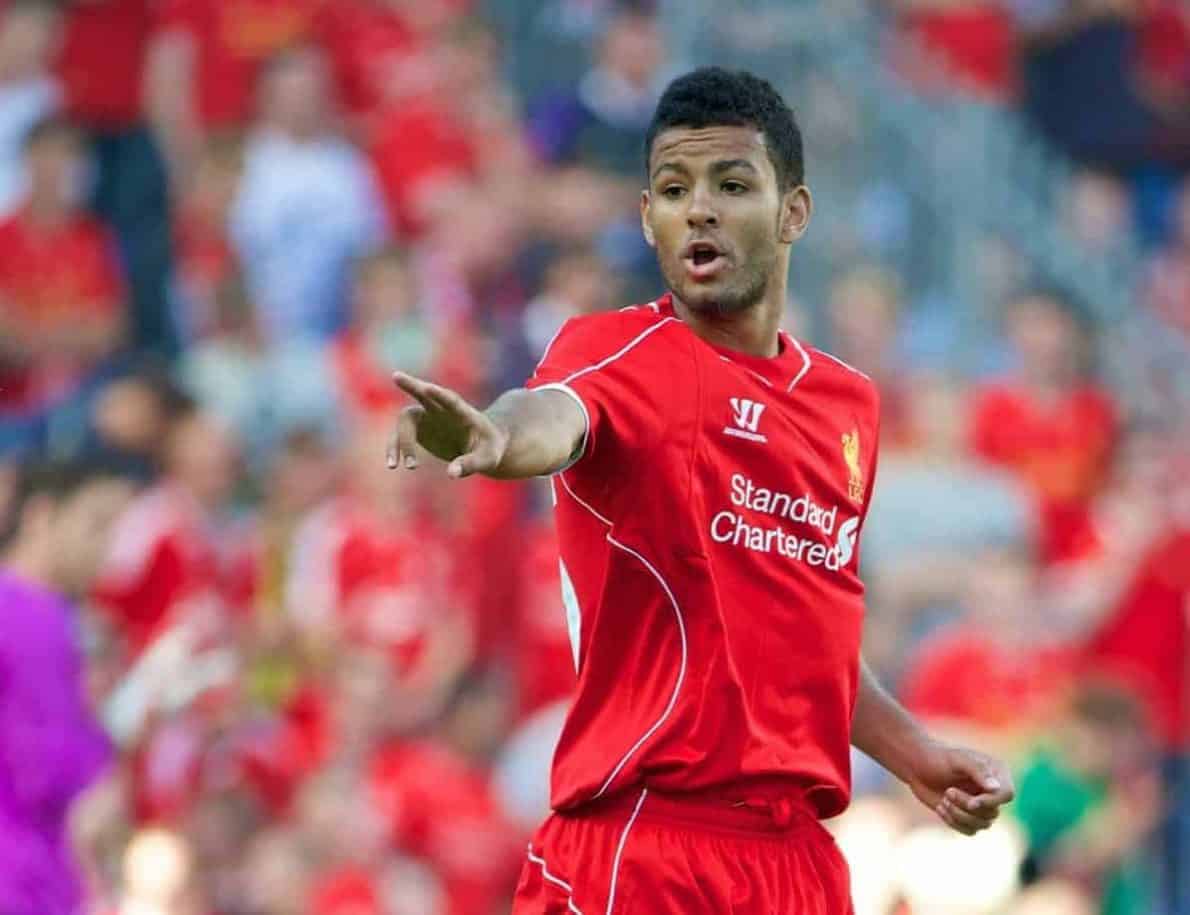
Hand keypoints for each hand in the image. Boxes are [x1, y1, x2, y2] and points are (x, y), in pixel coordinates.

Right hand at [387, 372, 508, 478]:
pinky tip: (392, 466)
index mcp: (464, 413)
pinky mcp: (418, 431)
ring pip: (405, 421)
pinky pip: (400, 437)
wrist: (481, 447)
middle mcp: (443, 410)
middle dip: (410, 385)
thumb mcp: (487, 459)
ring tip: (402, 467)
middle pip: (424, 394)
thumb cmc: (489, 449)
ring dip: (400, 442)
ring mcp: (428, 418)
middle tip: (396, 376)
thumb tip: (451, 473)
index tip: (428, 388)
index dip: (440, 395)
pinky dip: (394, 449)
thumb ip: (471, 464)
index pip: (451, 400)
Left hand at [906, 740, 1014, 835]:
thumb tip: (996, 788)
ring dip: (959, 815)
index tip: (972, 803)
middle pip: (992, 812)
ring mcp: (981, 805)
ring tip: (943, 800)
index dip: (991, 802)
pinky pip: (970, 831)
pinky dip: (953, 822)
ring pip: (982, 824)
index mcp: (996, 772)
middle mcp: (992, 791)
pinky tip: (940, 807)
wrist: (916, 766)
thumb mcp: (957, 759)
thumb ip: (978, 771)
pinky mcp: (968, 817)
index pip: (1007, 794)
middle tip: (947, 792)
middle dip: (967, 805)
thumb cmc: (937, 758)